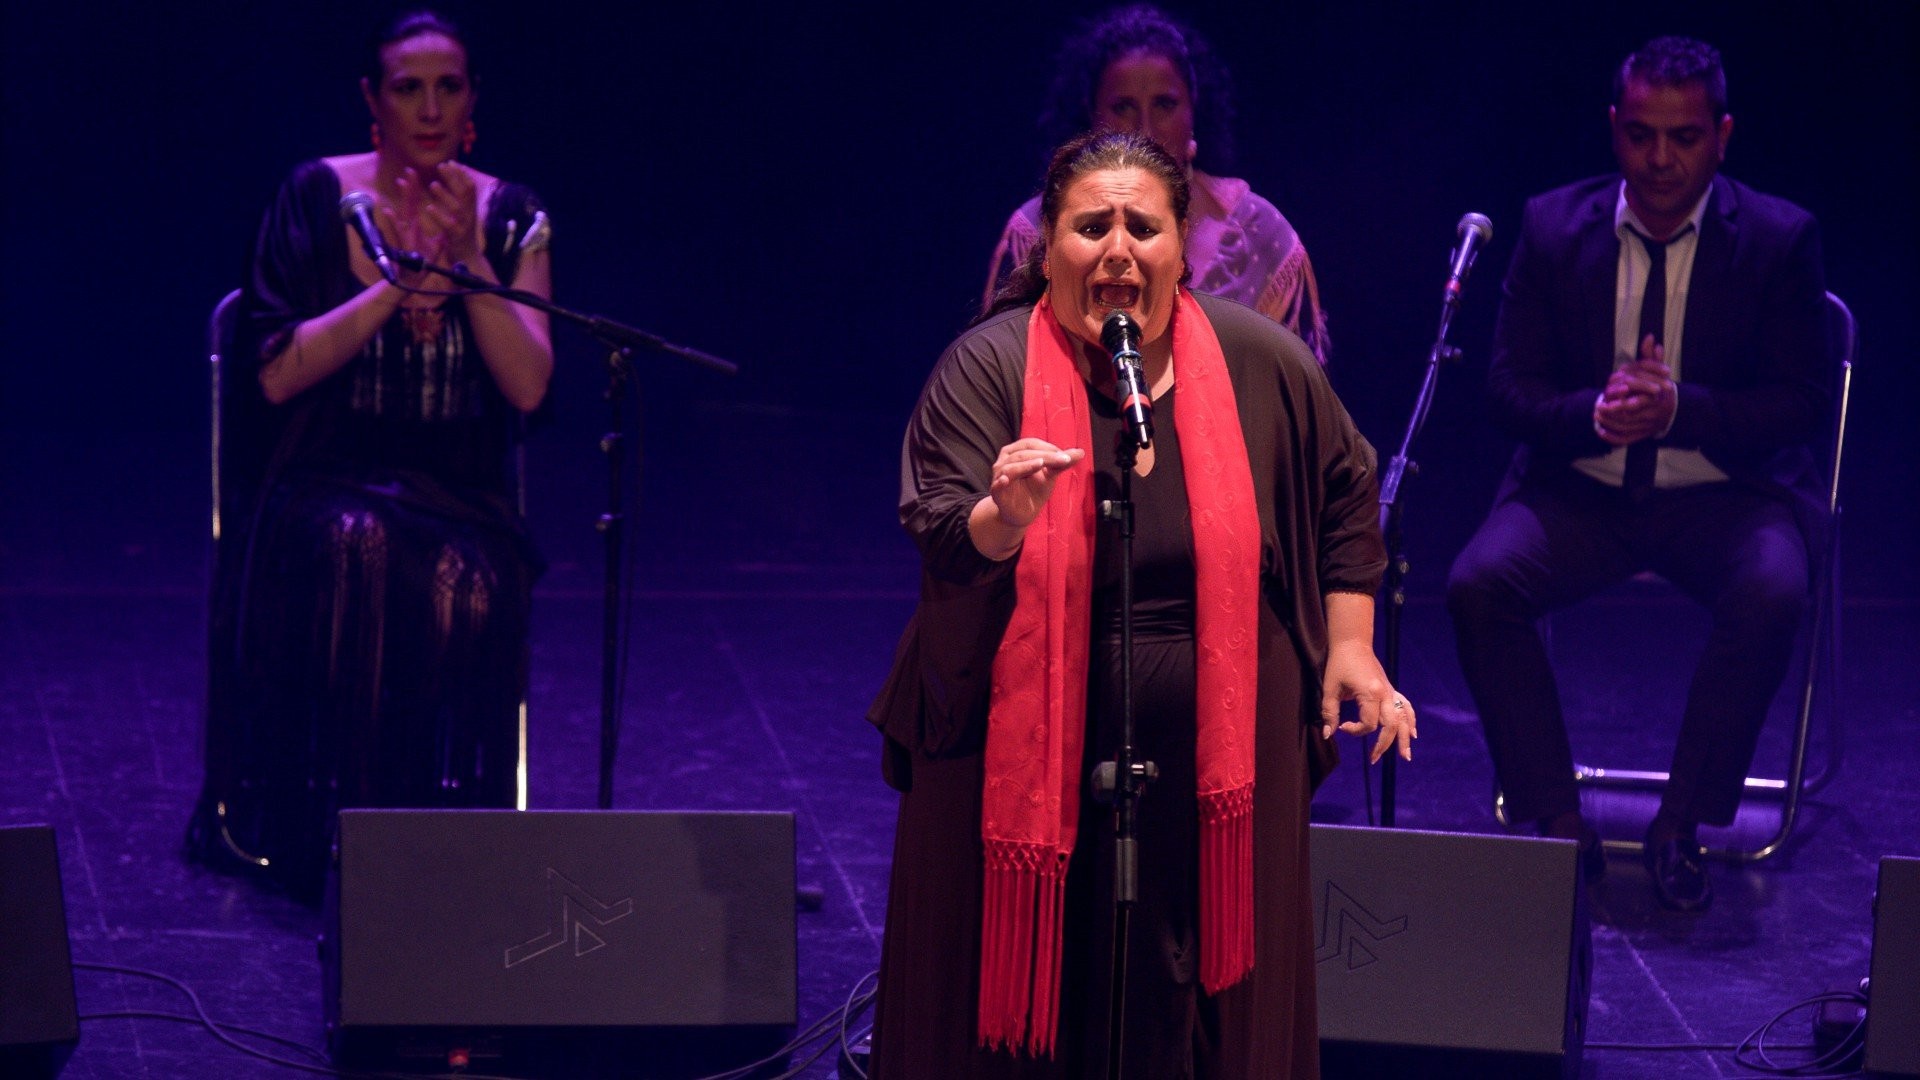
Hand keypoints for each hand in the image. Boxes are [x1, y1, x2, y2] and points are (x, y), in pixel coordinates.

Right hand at [378, 170, 451, 290]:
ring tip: (400, 182)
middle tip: (409, 170)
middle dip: (410, 186)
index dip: (416, 189)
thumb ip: (440, 236)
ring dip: (402, 198)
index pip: (415, 203)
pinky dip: (393, 220)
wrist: (415, 277)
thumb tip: (447, 229)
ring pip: (403, 211)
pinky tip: (388, 210)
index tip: (416, 173)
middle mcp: (409, 225)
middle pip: (409, 202)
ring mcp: (405, 233)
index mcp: (415, 224)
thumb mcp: (436, 246)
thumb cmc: (423, 261)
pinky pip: (398, 230)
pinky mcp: (404, 242)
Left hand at [420, 161, 481, 263]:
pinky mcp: (456, 238)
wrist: (469, 261)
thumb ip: (462, 202)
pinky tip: (429, 207)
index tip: (451, 162)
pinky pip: (448, 225)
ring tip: (433, 185)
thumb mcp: (465, 217)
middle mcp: (470, 216)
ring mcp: (464, 226)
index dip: (462, 174)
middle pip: (465, 193)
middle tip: (442, 165)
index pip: (470, 187)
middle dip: (454, 178)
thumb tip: (459, 184)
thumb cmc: (463, 237)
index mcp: (470, 210)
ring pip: (457, 208)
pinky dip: (439, 215)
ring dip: (445, 195)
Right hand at [988, 439, 1084, 527]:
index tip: (1066, 455)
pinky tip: (1005, 480)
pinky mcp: (997, 492)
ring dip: (1026, 465)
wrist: (1022, 514)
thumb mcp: (1050, 475)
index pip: (1031, 444)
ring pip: (1011, 467)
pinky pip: (997, 485)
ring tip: (1041, 464)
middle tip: (1063, 459)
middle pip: (1024, 454)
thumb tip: (1081, 452)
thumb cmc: (1034, 490)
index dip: (1048, 448)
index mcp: (1016, 452)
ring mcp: (999, 476)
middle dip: (1045, 455)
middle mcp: (1005, 461)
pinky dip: (1001, 482)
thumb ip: (1061, 463)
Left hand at [1319, 641, 1415, 762]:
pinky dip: (1410, 720)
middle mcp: (1385, 694)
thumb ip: (1329, 713)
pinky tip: (1412, 733)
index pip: (1368, 724)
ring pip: (1403, 719)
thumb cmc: (1339, 664)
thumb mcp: (1330, 689)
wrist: (1353, 643)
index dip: (1355, 731)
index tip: (1342, 727)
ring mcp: (1390, 692)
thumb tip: (1328, 735)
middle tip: (1373, 760)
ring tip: (1405, 756)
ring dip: (1404, 738)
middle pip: (1390, 726)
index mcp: (1371, 694)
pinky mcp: (1391, 689)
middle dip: (1383, 745)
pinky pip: (1405, 707)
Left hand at [1593, 334, 1676, 444]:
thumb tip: (1648, 338)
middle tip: (1598, 407)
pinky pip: (1627, 439)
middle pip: (1629, 417)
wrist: (1674, 408)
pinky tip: (1601, 432)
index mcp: (1656, 398)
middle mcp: (1653, 413)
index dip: (1621, 402)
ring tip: (1597, 416)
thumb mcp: (1657, 371)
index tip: (1607, 398)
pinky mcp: (1642, 435)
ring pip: (1626, 428)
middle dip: (1611, 414)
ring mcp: (1648, 426)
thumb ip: (1650, 357)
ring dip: (1609, 424)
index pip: (1637, 402)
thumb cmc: (1661, 387)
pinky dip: (1613, 438)